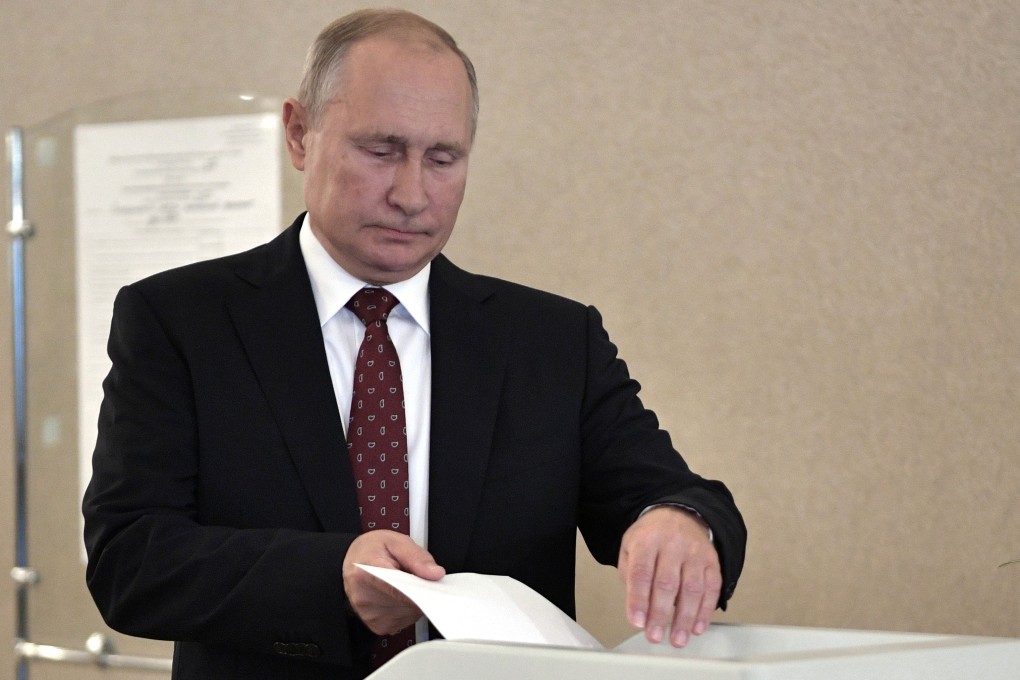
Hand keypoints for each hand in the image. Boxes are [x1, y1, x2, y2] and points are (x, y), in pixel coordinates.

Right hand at [342, 530, 445, 635]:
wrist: (353, 563)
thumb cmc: (371, 550)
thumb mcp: (395, 541)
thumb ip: (416, 556)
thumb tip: (435, 573)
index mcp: (365, 572)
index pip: (398, 588)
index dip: (420, 588)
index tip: (433, 583)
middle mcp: (365, 597)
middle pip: (408, 602)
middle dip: (421, 590)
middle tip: (419, 575)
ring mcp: (370, 615)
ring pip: (410, 613)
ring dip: (415, 600)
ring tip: (405, 583)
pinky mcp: (378, 626)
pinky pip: (405, 620)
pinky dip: (409, 609)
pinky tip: (400, 595)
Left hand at [617, 506, 720, 646]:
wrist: (680, 514)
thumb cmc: (652, 536)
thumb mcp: (630, 546)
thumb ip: (629, 575)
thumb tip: (638, 607)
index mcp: (647, 540)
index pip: (641, 572)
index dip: (638, 599)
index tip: (637, 622)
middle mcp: (673, 545)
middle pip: (667, 583)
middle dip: (661, 614)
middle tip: (654, 636)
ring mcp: (695, 553)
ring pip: (692, 588)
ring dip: (685, 619)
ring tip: (678, 639)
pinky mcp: (712, 561)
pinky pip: (712, 588)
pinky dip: (705, 611)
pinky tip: (697, 627)